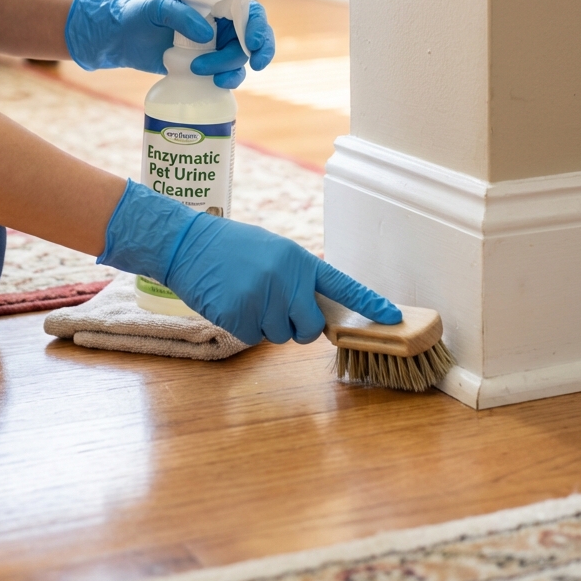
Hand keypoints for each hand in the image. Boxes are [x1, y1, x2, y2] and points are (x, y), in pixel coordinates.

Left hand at [65, 0, 274, 84]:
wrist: (122, 40)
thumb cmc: (139, 15)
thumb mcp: (156, 8)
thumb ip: (181, 16)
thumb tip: (206, 35)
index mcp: (214, 3)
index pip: (247, 8)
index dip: (257, 24)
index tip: (251, 41)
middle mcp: (220, 23)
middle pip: (252, 35)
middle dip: (260, 49)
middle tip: (255, 64)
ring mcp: (215, 46)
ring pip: (240, 58)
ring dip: (231, 67)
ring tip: (200, 70)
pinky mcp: (208, 66)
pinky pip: (228, 74)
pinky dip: (228, 80)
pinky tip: (216, 84)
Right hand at [99, 180, 401, 345]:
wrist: (188, 243)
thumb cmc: (231, 247)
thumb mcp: (272, 251)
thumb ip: (296, 277)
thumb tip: (315, 310)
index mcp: (298, 259)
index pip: (342, 285)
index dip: (368, 303)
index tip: (392, 318)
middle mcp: (286, 278)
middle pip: (310, 327)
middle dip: (297, 327)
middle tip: (274, 307)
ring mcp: (263, 297)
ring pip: (280, 336)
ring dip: (265, 325)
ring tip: (245, 295)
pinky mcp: (240, 314)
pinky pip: (253, 337)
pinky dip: (243, 326)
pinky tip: (230, 302)